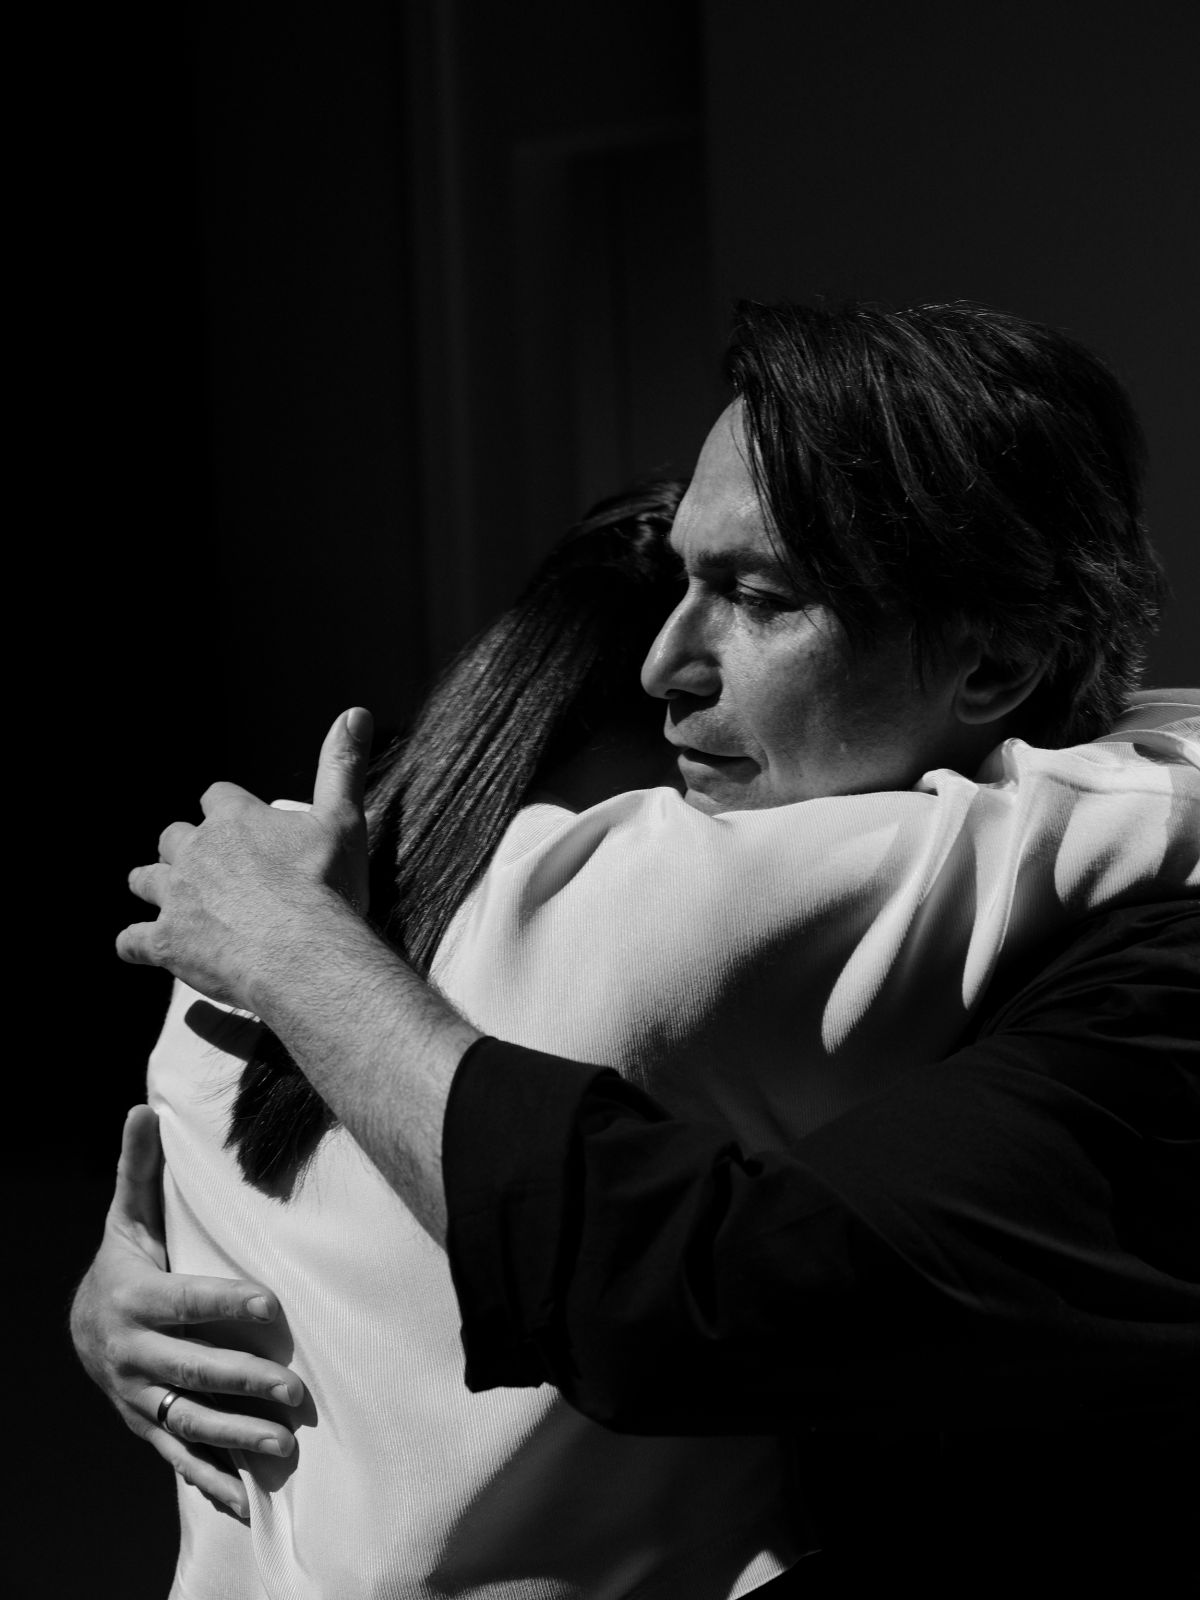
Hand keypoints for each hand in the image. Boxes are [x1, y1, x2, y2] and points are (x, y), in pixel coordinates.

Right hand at [70, 1106, 304, 1519]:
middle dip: (244, 1384)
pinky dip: (211, 1485)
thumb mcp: (128, 1215)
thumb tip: (141, 1108)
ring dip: (235, 1441)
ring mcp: (140, 1397)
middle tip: (298, 1395)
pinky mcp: (149, 1426)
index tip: (271, 1310)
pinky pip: (179, 1459)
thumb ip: (140, 1168)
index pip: (186, 1302)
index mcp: (135, 1297)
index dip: (226, 1305)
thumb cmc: (125, 1260)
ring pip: (189, 1422)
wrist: (82, 1325)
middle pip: (193, 1370)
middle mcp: (134, 1354)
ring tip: (285, 1450)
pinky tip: (250, 1504)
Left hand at [116, 707, 372, 1010]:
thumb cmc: (325, 886)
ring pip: (145, 880)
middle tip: (205, 866)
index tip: (237, 822)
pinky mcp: (165, 941)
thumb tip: (356, 713)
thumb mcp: (343, 819)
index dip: (226, 809)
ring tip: (168, 899)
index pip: (217, 797)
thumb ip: (343, 766)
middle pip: (174, 837)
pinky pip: (131, 941)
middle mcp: (196, 852)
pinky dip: (137, 944)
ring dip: (154, 885)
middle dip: (184, 848)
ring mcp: (176, 897)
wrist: (303, 951)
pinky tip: (145, 949)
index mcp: (235, 819)